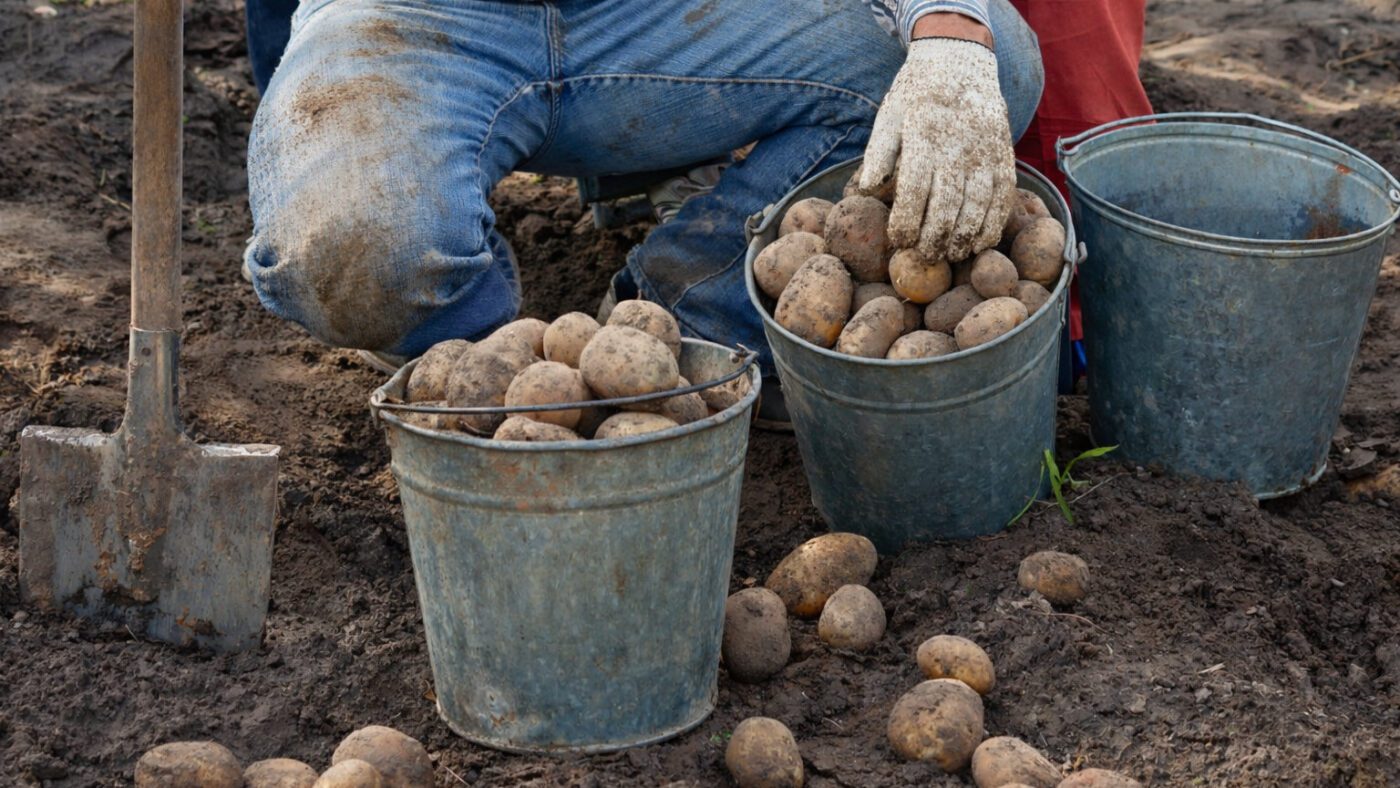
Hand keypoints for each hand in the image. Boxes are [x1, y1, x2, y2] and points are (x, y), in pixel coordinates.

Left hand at [860, 35, 1015, 260]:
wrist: (960, 60)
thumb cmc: (915, 95)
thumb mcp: (889, 115)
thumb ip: (878, 153)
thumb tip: (867, 191)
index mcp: (923, 136)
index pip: (915, 189)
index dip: (907, 221)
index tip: (899, 241)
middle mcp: (957, 145)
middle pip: (947, 203)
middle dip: (934, 237)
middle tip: (924, 258)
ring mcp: (985, 150)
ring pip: (978, 204)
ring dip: (964, 236)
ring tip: (951, 256)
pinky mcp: (1004, 154)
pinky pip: (1003, 195)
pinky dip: (993, 223)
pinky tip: (980, 243)